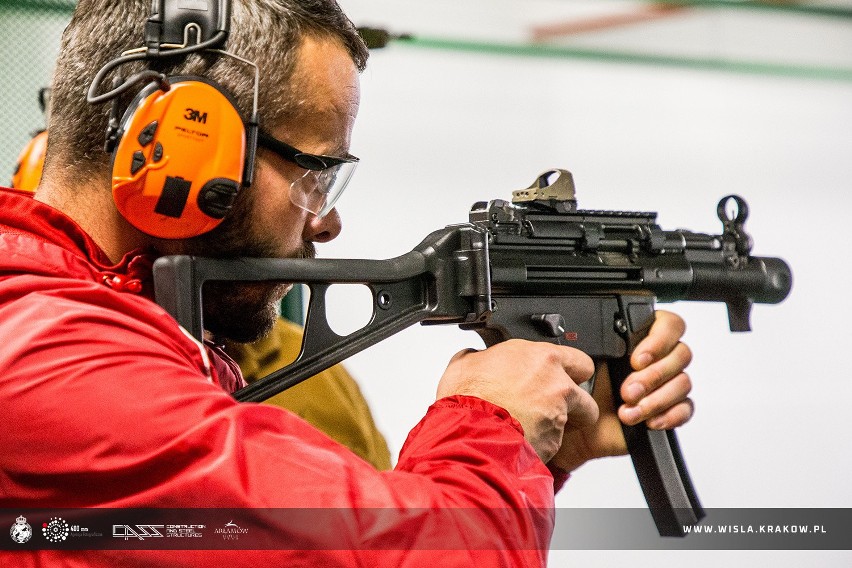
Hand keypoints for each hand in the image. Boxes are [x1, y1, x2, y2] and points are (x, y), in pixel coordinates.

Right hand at [437, 339, 598, 462]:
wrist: (468, 433)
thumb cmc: (468, 398)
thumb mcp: (466, 362)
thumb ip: (483, 357)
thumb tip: (478, 358)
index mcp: (542, 358)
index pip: (578, 359)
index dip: (569, 370)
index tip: (559, 376)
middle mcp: (557, 384)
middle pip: (586, 394)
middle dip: (576, 400)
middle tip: (556, 404)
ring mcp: (559, 415)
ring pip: (574, 421)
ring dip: (558, 423)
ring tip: (532, 426)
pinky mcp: (553, 442)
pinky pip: (555, 442)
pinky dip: (542, 443)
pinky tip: (521, 439)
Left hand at [549, 310, 693, 472]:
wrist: (579, 427)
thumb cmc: (581, 390)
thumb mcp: (587, 361)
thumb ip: (605, 344)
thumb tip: (613, 338)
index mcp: (640, 337)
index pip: (669, 325)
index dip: (659, 341)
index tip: (636, 360)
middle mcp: (658, 358)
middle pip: (681, 354)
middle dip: (653, 376)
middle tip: (628, 391)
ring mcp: (666, 383)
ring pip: (683, 382)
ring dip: (656, 399)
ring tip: (629, 412)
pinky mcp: (671, 408)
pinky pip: (686, 408)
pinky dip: (669, 416)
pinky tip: (649, 421)